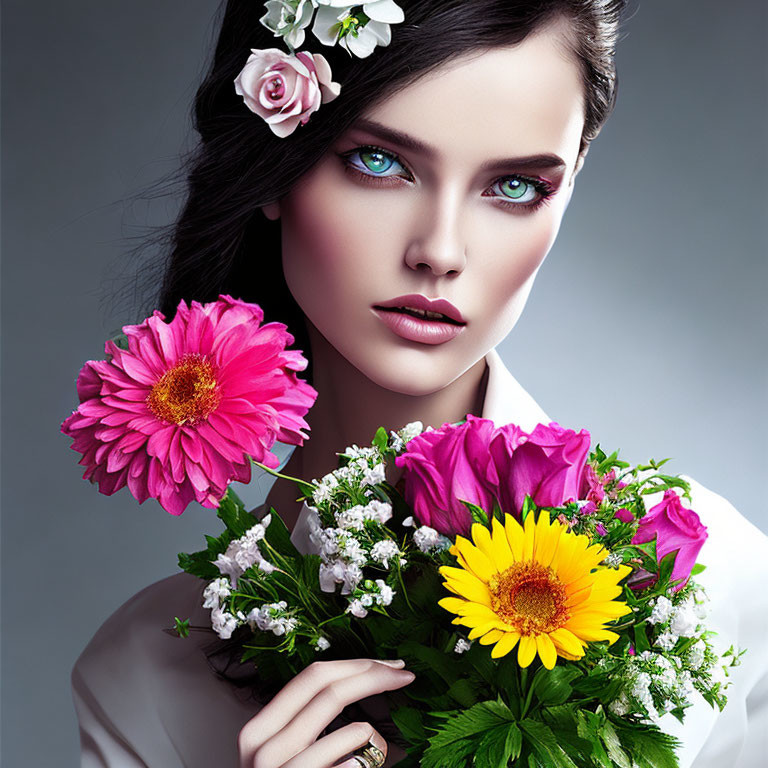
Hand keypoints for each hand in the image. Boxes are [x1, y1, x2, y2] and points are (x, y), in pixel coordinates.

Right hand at [238, 657, 414, 767]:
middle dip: (373, 675)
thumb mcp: (285, 754)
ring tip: (372, 756)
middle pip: (330, 688)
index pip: (312, 676)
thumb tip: (359, 678)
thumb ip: (306, 721)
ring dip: (376, 738)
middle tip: (404, 674)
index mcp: (260, 729)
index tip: (388, 664)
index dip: (354, 664)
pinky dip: (368, 766)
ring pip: (354, 730)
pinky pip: (356, 765)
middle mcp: (264, 746)